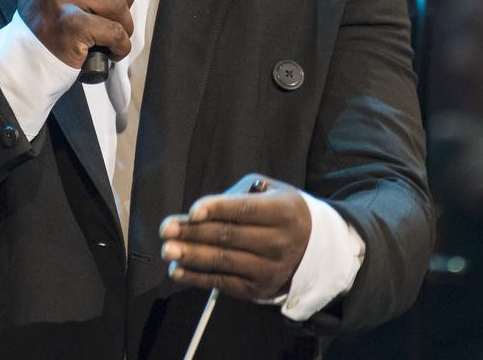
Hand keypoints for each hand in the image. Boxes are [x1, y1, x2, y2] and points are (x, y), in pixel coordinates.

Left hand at [158, 174, 311, 301]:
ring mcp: (269, 269)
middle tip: (166, 229)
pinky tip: (177, 270)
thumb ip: (241, 194)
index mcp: (283, 212)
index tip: (192, 211)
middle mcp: (278, 242)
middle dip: (193, 233)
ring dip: (191, 256)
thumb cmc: (283, 214)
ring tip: (167, 250)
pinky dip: (197, 278)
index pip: (244, 210)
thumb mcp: (273, 192)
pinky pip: (222, 283)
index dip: (217, 209)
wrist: (316, 250)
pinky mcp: (258, 289)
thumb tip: (205, 211)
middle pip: (228, 236)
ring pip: (223, 261)